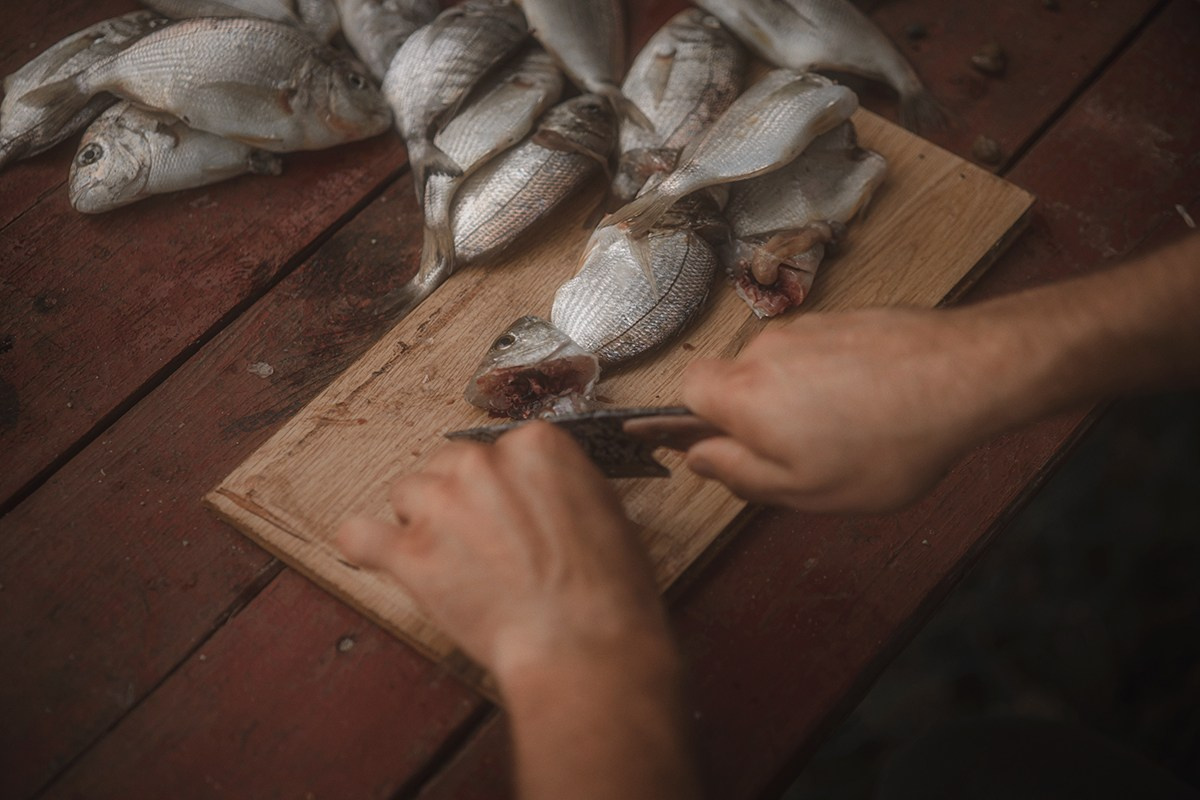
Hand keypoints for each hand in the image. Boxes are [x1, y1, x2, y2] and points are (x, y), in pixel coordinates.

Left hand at [335, 421, 670, 684]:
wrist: (584, 644)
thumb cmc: (607, 591)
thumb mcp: (604, 513)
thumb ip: (559, 489)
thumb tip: (540, 496)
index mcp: (536, 446)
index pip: (497, 450)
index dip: (499, 486)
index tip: (505, 513)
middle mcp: (484, 463)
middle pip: (447, 464)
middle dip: (457, 498)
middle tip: (477, 541)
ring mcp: (443, 505)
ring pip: (407, 493)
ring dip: (421, 522)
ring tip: (449, 561)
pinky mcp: (412, 553)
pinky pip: (360, 534)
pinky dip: (366, 545)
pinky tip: (375, 554)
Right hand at [682, 307, 1005, 512]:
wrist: (964, 376)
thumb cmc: (887, 444)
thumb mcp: (804, 489)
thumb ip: (740, 474)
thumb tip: (697, 458)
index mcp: (744, 394)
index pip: (687, 389)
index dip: (700, 420)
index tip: (729, 446)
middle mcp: (767, 349)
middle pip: (739, 380)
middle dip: (762, 416)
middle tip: (806, 454)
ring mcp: (810, 327)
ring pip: (784, 368)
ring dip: (804, 398)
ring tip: (854, 431)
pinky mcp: (848, 317)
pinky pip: (823, 353)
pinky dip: (839, 378)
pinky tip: (877, 405)